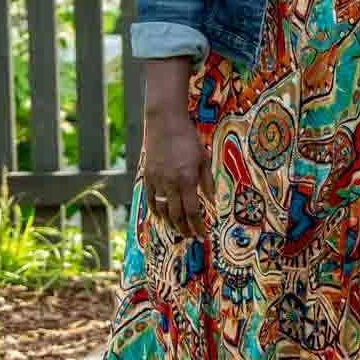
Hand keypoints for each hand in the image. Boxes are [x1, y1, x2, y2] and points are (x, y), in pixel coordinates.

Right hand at [141, 114, 208, 240]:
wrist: (165, 123)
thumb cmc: (188, 139)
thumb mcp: (203, 159)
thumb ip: (207, 182)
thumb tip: (212, 201)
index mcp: (187, 180)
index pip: (192, 211)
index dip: (197, 225)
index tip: (202, 234)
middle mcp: (171, 183)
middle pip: (177, 215)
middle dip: (184, 229)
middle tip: (190, 237)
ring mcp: (157, 181)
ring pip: (162, 210)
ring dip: (170, 224)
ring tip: (178, 230)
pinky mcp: (147, 176)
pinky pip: (150, 199)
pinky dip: (156, 211)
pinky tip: (161, 217)